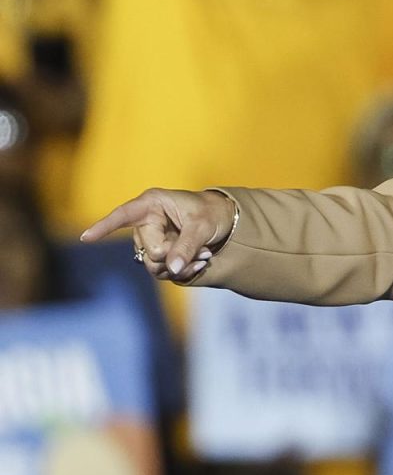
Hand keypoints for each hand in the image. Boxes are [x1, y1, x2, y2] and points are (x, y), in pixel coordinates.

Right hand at [80, 188, 236, 280]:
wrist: (223, 220)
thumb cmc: (211, 212)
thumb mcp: (202, 226)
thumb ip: (186, 246)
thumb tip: (171, 269)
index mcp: (152, 204)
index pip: (123, 215)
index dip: (104, 226)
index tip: (86, 237)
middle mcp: (146, 222)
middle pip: (149, 250)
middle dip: (174, 254)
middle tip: (201, 250)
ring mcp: (150, 240)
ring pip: (153, 265)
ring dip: (180, 266)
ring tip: (205, 256)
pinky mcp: (157, 254)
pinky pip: (162, 271)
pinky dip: (182, 270)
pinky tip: (201, 262)